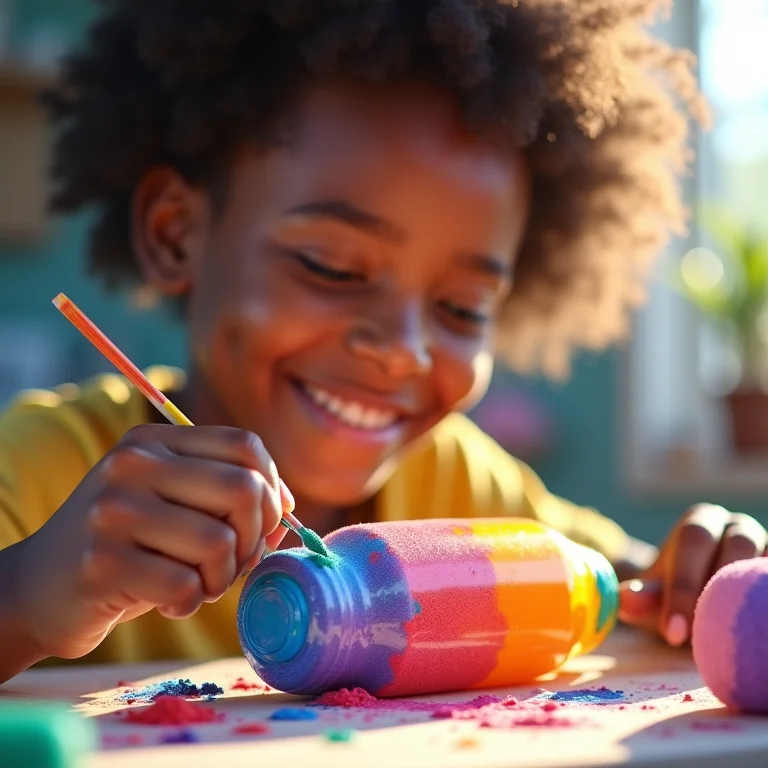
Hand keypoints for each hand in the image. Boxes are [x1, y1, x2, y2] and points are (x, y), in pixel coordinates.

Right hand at [15, 424, 292, 660]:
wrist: (36, 588)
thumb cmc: (126, 546)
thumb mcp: (171, 503)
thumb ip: (225, 495)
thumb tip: (286, 509)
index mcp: (153, 440)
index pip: (245, 446)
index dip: (273, 487)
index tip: (266, 521)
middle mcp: (131, 465)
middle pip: (243, 489)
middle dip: (255, 536)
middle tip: (235, 561)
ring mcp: (112, 512)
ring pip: (220, 542)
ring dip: (222, 577)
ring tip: (198, 583)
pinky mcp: (101, 564)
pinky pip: (186, 585)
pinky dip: (190, 602)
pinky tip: (168, 601)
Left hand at [618, 504, 766, 645]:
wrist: (703, 599)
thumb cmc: (674, 593)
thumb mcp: (655, 594)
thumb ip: (642, 596)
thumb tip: (624, 602)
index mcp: (700, 521)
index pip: (693, 540)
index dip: (683, 584)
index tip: (672, 631)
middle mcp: (738, 527)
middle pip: (738, 545)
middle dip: (718, 592)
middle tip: (702, 636)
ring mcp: (765, 546)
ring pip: (763, 567)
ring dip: (750, 602)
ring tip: (733, 638)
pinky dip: (765, 608)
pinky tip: (755, 635)